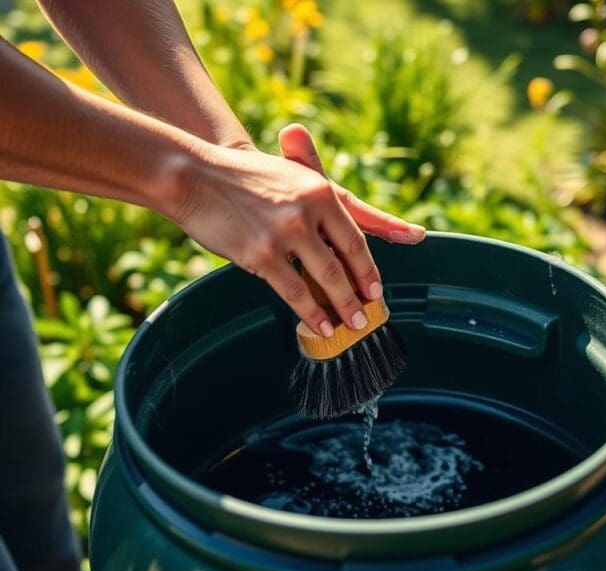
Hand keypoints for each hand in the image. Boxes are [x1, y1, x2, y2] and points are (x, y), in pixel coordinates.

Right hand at [169, 127, 424, 336]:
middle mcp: (307, 212)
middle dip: (360, 295)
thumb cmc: (248, 177)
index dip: (368, 269)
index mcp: (321, 190)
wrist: (196, 175)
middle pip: (344, 263)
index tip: (376, 290)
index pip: (355, 238)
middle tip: (369, 316)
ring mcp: (284, 234)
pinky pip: (294, 292)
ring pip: (324, 280)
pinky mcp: (261, 255)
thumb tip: (349, 238)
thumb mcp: (293, 178)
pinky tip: (321, 326)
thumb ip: (324, 204)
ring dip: (342, 308)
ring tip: (352, 326)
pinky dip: (311, 314)